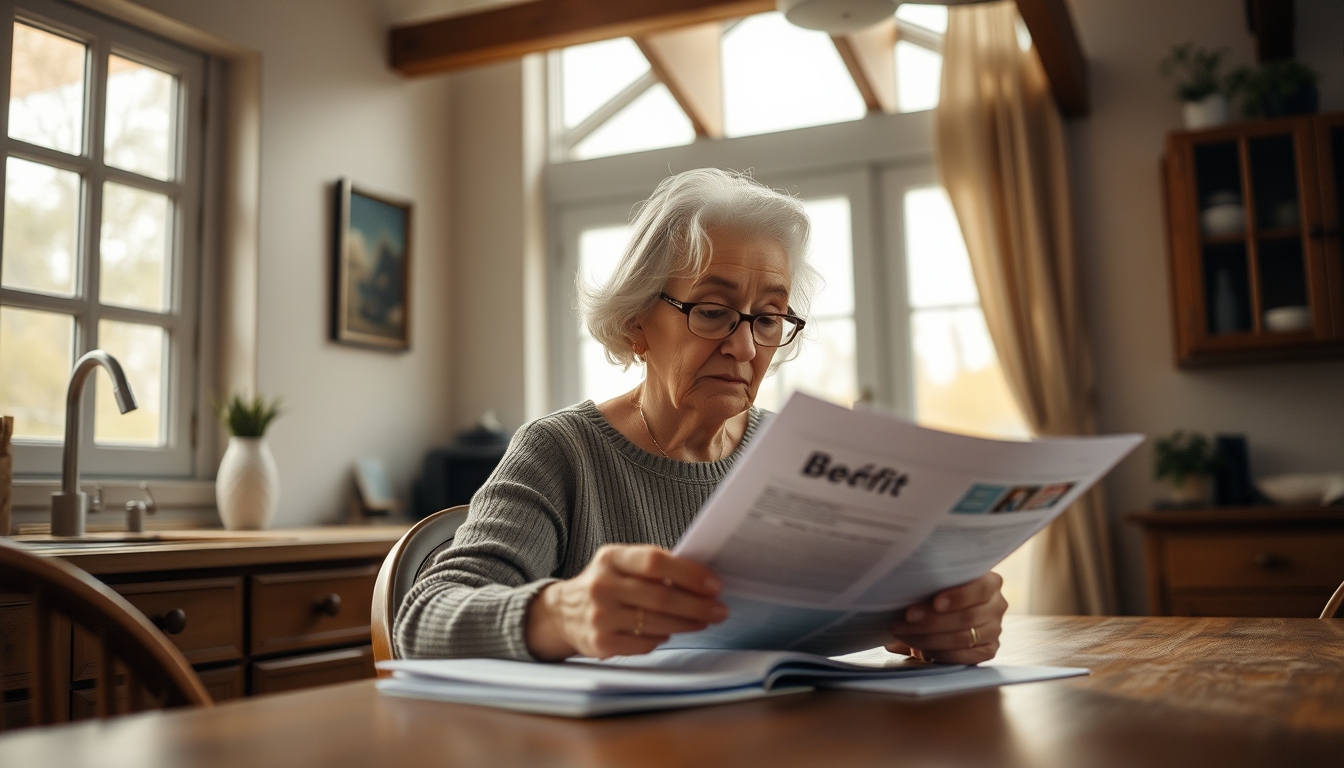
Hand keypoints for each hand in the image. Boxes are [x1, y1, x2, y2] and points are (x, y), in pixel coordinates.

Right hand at [525, 544, 727, 659]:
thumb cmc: (605, 584)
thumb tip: (700, 578)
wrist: (563, 613)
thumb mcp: (620, 562)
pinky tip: (671, 632)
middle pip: (661, 597)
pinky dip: (664, 638)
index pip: (655, 561)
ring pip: (657, 623)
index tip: (714, 584)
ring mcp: (600, 616)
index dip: (689, 573)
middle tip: (719, 609)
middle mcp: (602, 586)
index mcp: (610, 558)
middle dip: (697, 605)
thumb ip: (652, 565)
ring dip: (688, 624)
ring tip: (704, 621)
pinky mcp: (601, 643)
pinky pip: (645, 643)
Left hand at [885, 572, 1006, 664]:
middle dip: (933, 620)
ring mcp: (995, 630)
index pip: (981, 589)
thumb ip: (931, 584)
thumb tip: (905, 588)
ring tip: (903, 633)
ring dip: (929, 637)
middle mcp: (997, 606)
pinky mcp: (988, 651)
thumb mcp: (940, 581)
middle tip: (906, 618)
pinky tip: (920, 649)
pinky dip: (940, 654)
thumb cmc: (939, 589)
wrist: (948, 610)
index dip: (958, 597)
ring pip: (964, 638)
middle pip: (968, 617)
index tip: (935, 603)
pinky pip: (965, 657)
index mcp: (991, 582)